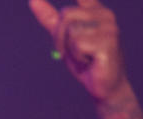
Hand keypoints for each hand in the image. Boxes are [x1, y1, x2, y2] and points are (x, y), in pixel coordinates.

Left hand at [30, 0, 142, 118]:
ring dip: (69, 48)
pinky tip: (90, 61)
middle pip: (65, 16)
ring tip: (83, 56)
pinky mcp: (108, 42)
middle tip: (70, 52)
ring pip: (70, 30)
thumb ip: (51, 19)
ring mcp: (109, 27)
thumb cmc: (85, 61)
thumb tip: (33, 0)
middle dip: (59, 36)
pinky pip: (77, 44)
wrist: (104, 86)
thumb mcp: (64, 38)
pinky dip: (77, 56)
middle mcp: (105, 15)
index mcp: (95, 11)